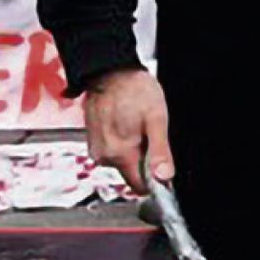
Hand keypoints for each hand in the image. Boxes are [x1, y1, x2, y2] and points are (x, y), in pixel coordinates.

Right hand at [82, 69, 174, 193]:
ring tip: (137, 126)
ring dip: (134, 150)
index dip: (156, 180)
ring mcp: (96, 148)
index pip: (140, 186)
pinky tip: (127, 124)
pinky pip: (114, 150)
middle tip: (150, 135)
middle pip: (132, 173)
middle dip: (145, 160)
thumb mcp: (157, 120)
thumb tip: (165, 177)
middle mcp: (103, 155)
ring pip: (123, 162)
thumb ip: (160, 151)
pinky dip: (123, 142)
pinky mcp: (93, 141)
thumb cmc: (133, 91)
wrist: (110, 72)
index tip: (164, 168)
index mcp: (119, 154)